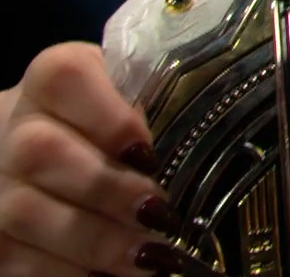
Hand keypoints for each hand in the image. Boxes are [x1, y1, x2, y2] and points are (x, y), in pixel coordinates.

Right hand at [0, 44, 203, 275]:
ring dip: (95, 240)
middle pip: (41, 151)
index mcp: (54, 80)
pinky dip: (67, 273)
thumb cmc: (108, 128)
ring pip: (25, 212)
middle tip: (159, 214)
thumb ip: (158, 108)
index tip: (148, 152)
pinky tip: (111, 276)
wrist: (40, 155)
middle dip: (106, 189)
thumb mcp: (132, 104)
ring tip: (151, 257)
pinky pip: (17, 260)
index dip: (108, 116)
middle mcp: (14, 126)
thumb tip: (224, 138)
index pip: (65, 76)